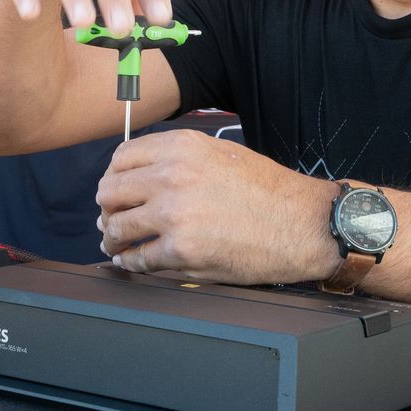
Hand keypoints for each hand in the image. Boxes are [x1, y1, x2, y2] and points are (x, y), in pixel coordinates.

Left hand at [95, 131, 340, 282]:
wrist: (302, 224)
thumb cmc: (268, 190)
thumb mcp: (220, 154)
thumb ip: (177, 159)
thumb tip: (137, 177)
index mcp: (181, 148)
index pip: (121, 158)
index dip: (114, 177)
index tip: (116, 189)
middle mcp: (172, 177)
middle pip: (110, 192)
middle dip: (108, 207)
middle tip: (112, 218)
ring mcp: (174, 215)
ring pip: (116, 227)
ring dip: (112, 238)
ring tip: (115, 243)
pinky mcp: (181, 252)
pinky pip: (137, 258)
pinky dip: (129, 262)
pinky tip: (132, 260)